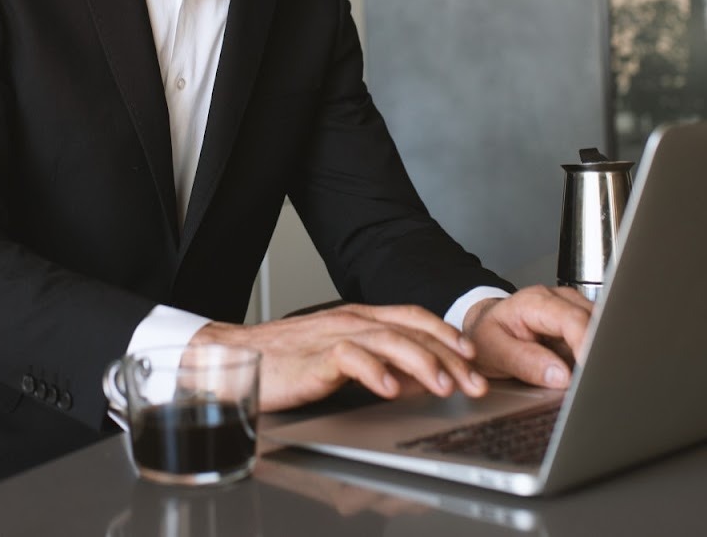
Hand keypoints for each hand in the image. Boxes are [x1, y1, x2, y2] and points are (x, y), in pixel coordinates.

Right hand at [192, 303, 488, 411]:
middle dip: (449, 357)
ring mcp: (333, 335)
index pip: (414, 317)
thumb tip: (413, 381)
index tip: (472, 359)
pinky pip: (350, 358)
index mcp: (359, 318)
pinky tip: (389, 390)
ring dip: (421, 364)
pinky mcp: (314, 356)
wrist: (233, 356)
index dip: (447, 335)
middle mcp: (351, 320)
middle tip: (473, 384)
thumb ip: (377, 364)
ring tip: (442, 387)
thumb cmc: (285, 361)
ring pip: (390, 340)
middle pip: (412, 331)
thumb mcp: (340, 360)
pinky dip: (374, 372)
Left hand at [461, 286, 593, 388]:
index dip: (586, 345)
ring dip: (599, 355)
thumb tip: (561, 376)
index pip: (572, 319)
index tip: (589, 372)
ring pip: (603, 330)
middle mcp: (559, 300)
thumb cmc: (487, 336)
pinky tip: (587, 373)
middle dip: (598, 353)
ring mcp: (574, 310)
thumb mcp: (493, 351)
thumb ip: (525, 362)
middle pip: (595, 322)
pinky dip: (596, 357)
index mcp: (535, 301)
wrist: (485, 327)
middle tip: (594, 382)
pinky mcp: (582, 325)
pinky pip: (598, 340)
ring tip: (589, 380)